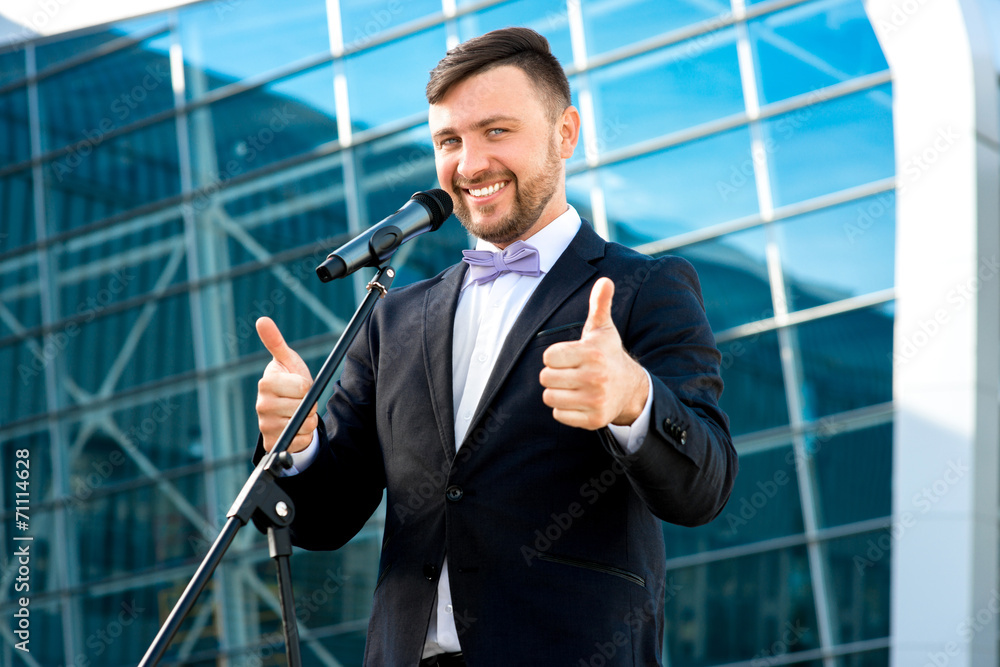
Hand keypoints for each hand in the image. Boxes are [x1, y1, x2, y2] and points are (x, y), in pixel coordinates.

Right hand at [255, 317, 317, 451]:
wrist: (287, 410)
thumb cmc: (288, 381)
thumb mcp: (287, 360)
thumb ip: (276, 341)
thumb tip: (262, 320)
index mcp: (266, 383)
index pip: (303, 388)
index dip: (308, 387)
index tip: (300, 387)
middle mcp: (262, 405)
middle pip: (304, 407)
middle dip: (309, 404)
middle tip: (300, 401)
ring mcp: (265, 425)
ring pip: (304, 425)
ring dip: (309, 420)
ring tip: (298, 413)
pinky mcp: (272, 443)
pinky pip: (300, 441)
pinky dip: (305, 436)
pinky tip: (296, 428)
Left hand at [539, 278, 648, 429]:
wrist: (631, 389)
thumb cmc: (608, 355)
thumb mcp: (603, 329)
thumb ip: (599, 304)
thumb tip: (605, 280)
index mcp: (592, 354)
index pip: (548, 357)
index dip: (555, 356)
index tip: (569, 357)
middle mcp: (594, 378)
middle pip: (545, 378)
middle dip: (554, 374)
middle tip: (571, 373)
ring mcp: (594, 400)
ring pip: (549, 397)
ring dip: (557, 392)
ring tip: (573, 387)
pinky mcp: (593, 419)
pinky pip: (558, 415)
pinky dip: (564, 409)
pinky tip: (578, 401)